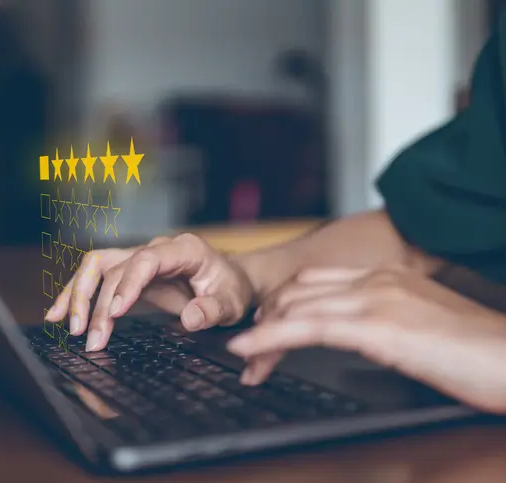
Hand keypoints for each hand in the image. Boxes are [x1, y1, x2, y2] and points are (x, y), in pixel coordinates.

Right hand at [45, 234, 254, 350]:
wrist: (229, 282)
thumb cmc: (231, 290)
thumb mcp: (231, 302)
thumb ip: (213, 309)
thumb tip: (191, 318)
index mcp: (183, 249)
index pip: (147, 260)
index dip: (129, 283)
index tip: (116, 312)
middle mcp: (156, 248)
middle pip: (116, 266)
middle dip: (100, 303)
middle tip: (92, 338)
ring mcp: (139, 258)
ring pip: (97, 266)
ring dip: (78, 294)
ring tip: (67, 326)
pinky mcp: (128, 272)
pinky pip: (96, 277)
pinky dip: (76, 294)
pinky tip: (58, 315)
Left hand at [227, 265, 505, 413]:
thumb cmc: (477, 351)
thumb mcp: (421, 325)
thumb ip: (387, 319)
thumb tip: (361, 333)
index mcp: (386, 276)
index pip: (315, 282)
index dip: (283, 303)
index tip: (266, 325)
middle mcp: (376, 280)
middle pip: (298, 291)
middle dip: (267, 318)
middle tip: (248, 346)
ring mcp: (376, 299)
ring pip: (296, 308)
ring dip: (261, 332)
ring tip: (241, 353)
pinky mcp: (378, 327)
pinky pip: (308, 329)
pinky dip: (270, 338)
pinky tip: (249, 350)